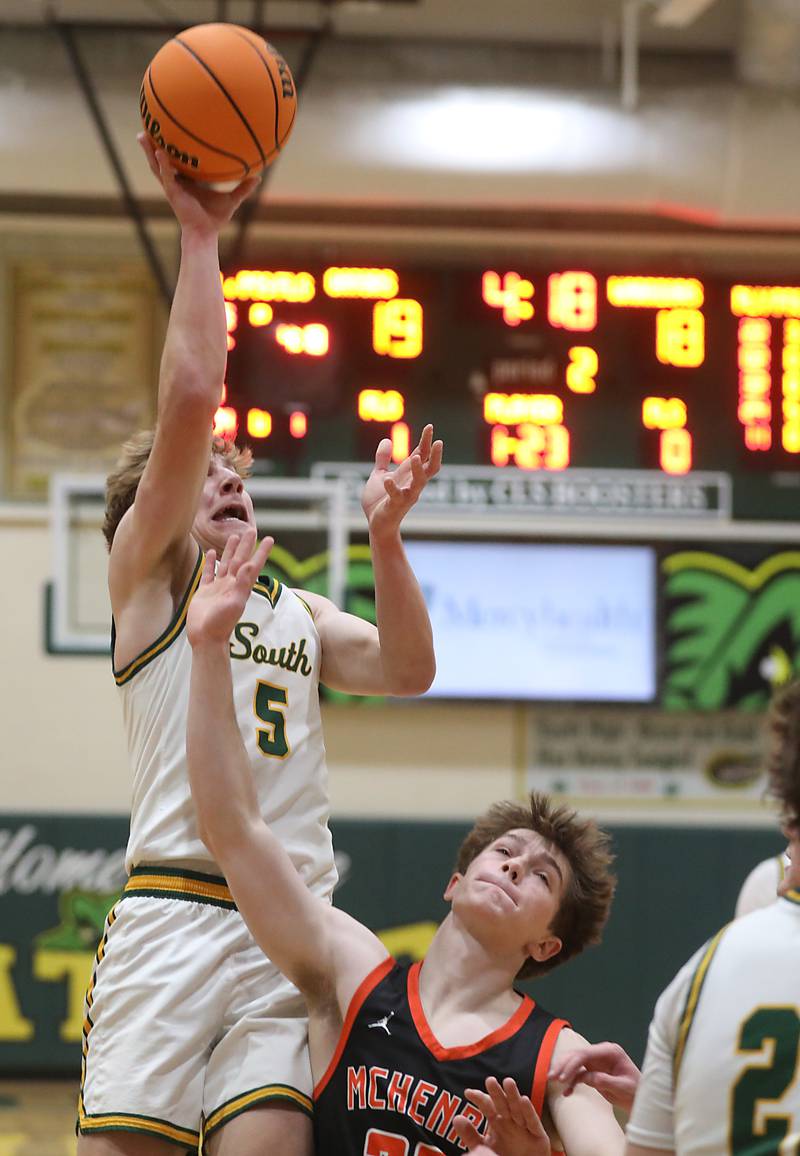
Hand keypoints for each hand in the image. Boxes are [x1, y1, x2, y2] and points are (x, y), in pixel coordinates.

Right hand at [138, 132, 257, 234]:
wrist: (206, 233)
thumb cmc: (215, 219)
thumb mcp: (231, 200)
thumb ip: (243, 188)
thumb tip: (258, 177)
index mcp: (187, 181)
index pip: (178, 160)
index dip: (172, 147)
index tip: (170, 130)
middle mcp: (176, 182)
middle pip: (161, 159)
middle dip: (153, 144)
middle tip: (147, 127)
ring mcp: (172, 187)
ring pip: (156, 165)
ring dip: (149, 150)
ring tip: (143, 135)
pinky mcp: (172, 193)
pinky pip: (166, 176)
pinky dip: (163, 164)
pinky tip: (160, 153)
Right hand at [187, 528, 272, 646]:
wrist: (206, 638)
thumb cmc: (222, 623)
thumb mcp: (235, 603)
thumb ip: (242, 584)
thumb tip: (249, 565)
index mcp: (241, 586)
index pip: (253, 565)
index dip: (261, 552)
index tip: (270, 539)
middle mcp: (231, 584)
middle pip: (240, 560)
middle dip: (246, 546)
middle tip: (252, 530)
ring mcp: (218, 587)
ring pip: (225, 564)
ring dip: (230, 551)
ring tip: (234, 536)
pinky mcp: (204, 591)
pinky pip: (208, 573)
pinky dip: (210, 563)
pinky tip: (211, 553)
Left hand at [360, 423, 442, 539]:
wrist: (376, 524)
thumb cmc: (380, 501)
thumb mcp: (380, 475)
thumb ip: (383, 459)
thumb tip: (387, 440)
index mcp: (408, 475)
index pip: (422, 455)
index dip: (426, 441)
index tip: (430, 426)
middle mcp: (411, 484)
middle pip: (429, 468)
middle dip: (434, 455)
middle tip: (438, 441)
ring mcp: (405, 495)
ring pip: (419, 482)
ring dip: (417, 470)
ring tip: (413, 457)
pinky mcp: (394, 505)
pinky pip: (396, 496)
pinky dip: (392, 488)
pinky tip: (387, 480)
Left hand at [452, 1077, 549, 1155]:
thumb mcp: (484, 1148)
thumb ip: (471, 1136)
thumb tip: (457, 1119)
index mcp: (497, 1122)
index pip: (487, 1107)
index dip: (479, 1099)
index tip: (468, 1093)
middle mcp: (511, 1121)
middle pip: (502, 1104)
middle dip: (496, 1093)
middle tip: (489, 1081)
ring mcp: (525, 1127)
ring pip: (518, 1109)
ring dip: (513, 1096)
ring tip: (508, 1082)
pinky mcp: (539, 1136)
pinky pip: (533, 1122)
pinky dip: (528, 1111)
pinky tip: (524, 1100)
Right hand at [549, 1042, 640, 1113]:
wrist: (641, 1099)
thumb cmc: (636, 1091)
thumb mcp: (623, 1087)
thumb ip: (605, 1080)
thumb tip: (586, 1078)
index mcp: (610, 1051)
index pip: (585, 1053)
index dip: (572, 1064)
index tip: (562, 1077)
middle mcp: (601, 1053)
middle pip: (577, 1055)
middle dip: (563, 1065)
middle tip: (552, 1077)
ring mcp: (597, 1061)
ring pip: (575, 1062)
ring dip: (563, 1071)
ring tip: (551, 1080)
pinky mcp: (594, 1071)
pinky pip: (578, 1074)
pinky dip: (571, 1082)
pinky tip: (566, 1093)